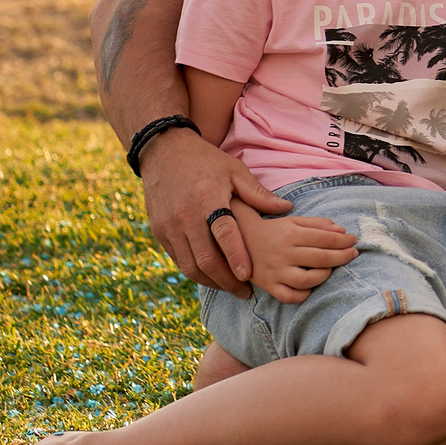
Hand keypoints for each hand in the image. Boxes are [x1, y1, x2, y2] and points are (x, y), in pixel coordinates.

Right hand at [143, 130, 293, 295]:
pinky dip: (195, 272)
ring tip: (230, 288)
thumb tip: (286, 208)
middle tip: (245, 293)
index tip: (248, 276)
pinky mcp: (159, 231)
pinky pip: (178, 260)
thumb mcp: (234, 170)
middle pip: (205, 259)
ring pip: (189, 265)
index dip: (235, 257)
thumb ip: (257, 194)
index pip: (223, 234)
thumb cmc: (206, 161)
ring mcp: (168, 226)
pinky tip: (211, 276)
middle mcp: (184, 216)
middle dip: (226, 280)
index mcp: (207, 199)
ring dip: (210, 281)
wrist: (163, 152)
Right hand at [233, 209, 357, 305]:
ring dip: (326, 275)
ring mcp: (275, 272)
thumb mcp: (292, 220)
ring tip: (332, 269)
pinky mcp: (269, 286)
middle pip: (321, 258)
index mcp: (290, 233)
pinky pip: (290, 296)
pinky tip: (313, 286)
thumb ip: (317, 224)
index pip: (325, 238)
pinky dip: (305, 294)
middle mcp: (283, 253)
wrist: (236, 241)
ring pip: (308, 279)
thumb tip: (342, 231)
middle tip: (354, 254)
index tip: (355, 240)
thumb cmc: (272, 230)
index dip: (344, 240)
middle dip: (343, 256)